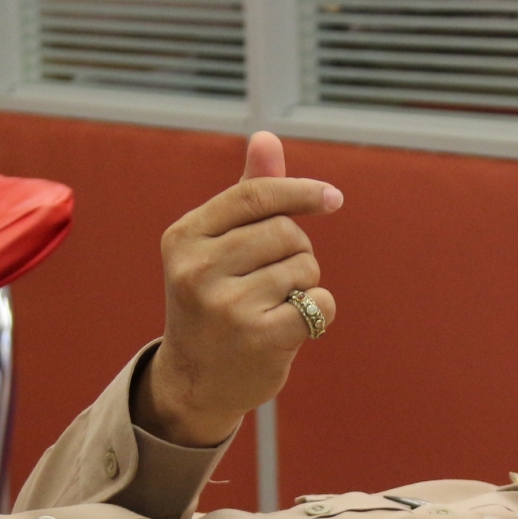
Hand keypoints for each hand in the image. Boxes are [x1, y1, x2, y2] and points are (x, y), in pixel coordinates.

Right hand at [138, 132, 341, 446]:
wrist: (195, 382)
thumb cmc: (213, 302)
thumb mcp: (217, 247)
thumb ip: (246, 194)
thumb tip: (266, 136)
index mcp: (184, 236)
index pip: (255, 196)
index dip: (301, 192)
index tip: (332, 199)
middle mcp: (197, 269)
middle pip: (286, 232)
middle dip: (298, 251)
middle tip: (277, 278)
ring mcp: (226, 306)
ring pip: (304, 268)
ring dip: (305, 284)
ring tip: (276, 304)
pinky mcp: (257, 338)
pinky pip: (319, 304)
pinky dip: (319, 312)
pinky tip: (294, 325)